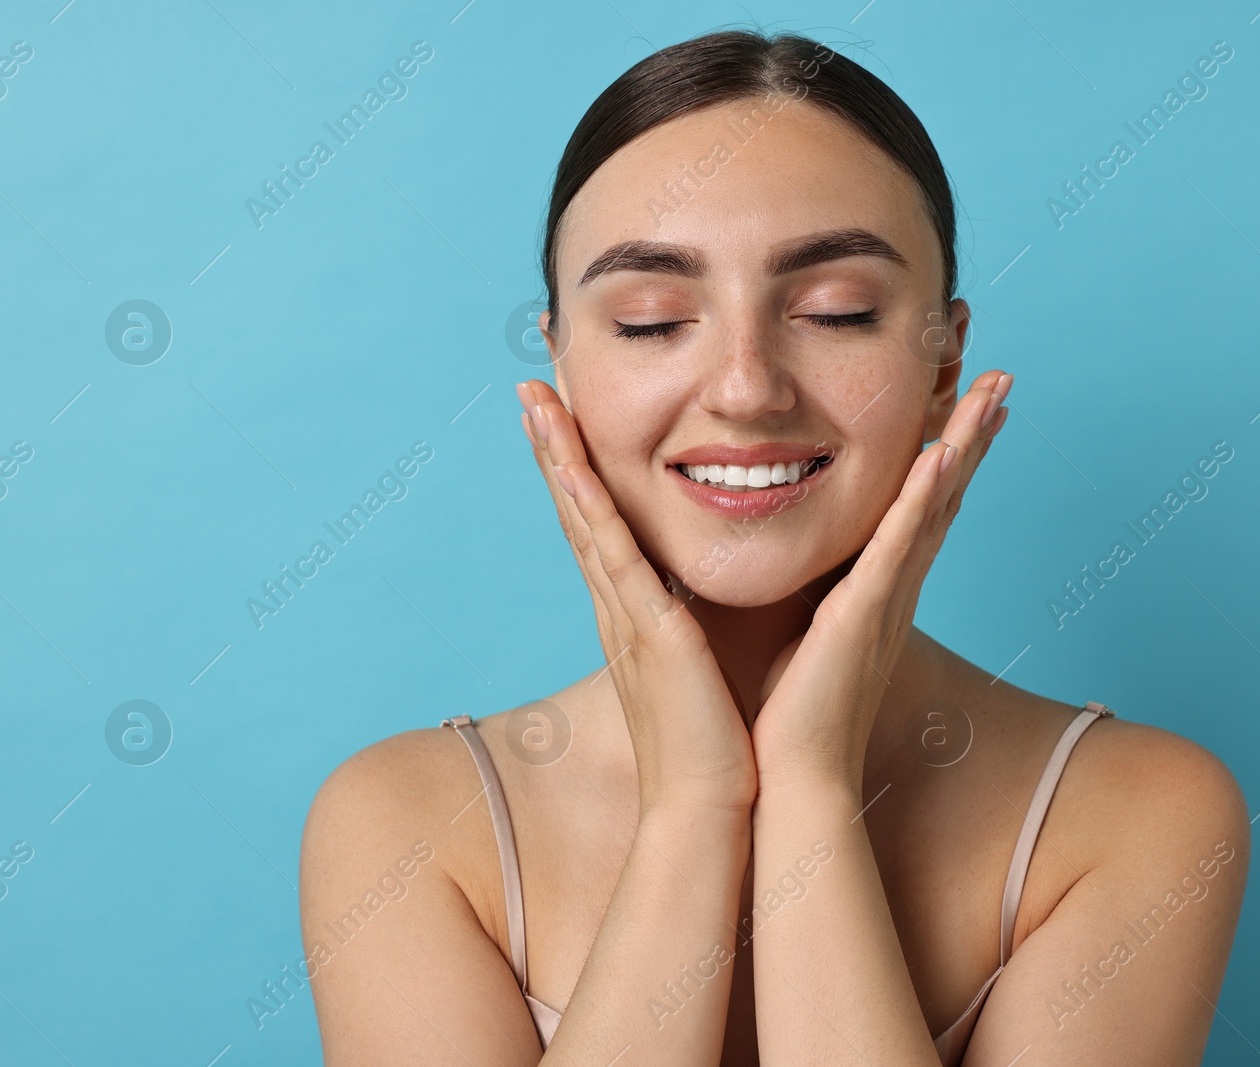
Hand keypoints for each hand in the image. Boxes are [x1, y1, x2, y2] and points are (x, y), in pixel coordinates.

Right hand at [515, 379, 757, 816]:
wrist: (711, 811)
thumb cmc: (722, 742)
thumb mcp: (712, 661)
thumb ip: (710, 620)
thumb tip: (726, 592)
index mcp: (638, 612)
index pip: (603, 524)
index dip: (579, 469)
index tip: (565, 415)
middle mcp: (620, 608)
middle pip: (579, 510)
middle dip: (555, 446)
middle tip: (532, 386)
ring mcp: (626, 619)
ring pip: (584, 520)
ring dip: (558, 457)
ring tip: (535, 398)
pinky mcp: (648, 635)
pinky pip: (613, 558)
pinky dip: (588, 508)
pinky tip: (572, 465)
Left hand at [749, 370, 1012, 792]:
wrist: (792, 778)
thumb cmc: (787, 714)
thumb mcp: (795, 630)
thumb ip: (801, 591)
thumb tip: (778, 560)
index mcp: (877, 591)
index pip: (920, 510)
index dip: (946, 457)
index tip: (964, 408)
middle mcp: (895, 589)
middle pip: (944, 495)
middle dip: (973, 435)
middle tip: (1001, 381)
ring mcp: (887, 597)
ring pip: (935, 504)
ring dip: (965, 445)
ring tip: (994, 391)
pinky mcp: (867, 612)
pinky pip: (901, 542)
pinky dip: (923, 496)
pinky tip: (939, 454)